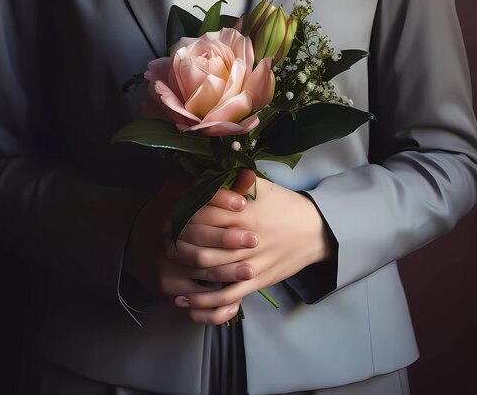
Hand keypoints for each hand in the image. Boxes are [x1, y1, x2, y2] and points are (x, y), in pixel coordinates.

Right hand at [123, 173, 259, 319]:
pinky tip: (236, 299)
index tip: (243, 204)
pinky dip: (215, 301)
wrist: (138, 243)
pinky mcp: (167, 285)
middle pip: (198, 235)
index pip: (195, 196)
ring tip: (250, 270)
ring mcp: (165, 260)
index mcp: (172, 203)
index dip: (220, 199)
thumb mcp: (187, 192)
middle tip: (253, 240)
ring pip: (199, 265)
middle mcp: (165, 231)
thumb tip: (249, 176)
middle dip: (227, 238)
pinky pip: (193, 297)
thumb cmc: (173, 214)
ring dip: (227, 270)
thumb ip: (220, 186)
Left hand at [169, 169, 333, 323]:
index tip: (166, 217)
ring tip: (165, 274)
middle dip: (177, 245)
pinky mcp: (257, 280)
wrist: (316, 230)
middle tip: (160, 245)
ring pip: (210, 270)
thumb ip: (234, 182)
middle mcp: (245, 237)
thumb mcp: (262, 187)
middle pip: (201, 244)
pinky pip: (226, 295)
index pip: (203, 214)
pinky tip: (184, 301)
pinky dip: (204, 301)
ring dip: (184, 273)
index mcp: (244, 211)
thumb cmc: (285, 205)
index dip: (181, 217)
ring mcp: (251, 261)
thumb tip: (206, 174)